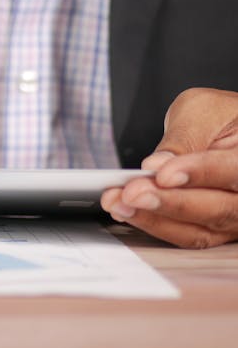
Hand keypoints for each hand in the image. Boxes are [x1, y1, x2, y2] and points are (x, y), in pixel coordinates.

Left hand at [101, 88, 237, 247]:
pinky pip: (186, 235)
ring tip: (120, 204)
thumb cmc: (219, 118)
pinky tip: (127, 211)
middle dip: (169, 202)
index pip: (234, 170)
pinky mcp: (214, 228)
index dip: (198, 174)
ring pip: (200, 229)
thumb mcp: (201, 112)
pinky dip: (154, 225)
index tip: (162, 174)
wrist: (225, 130)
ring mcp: (235, 216)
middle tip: (132, 193)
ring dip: (154, 219)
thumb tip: (157, 165)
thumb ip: (183, 139)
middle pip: (218, 209)